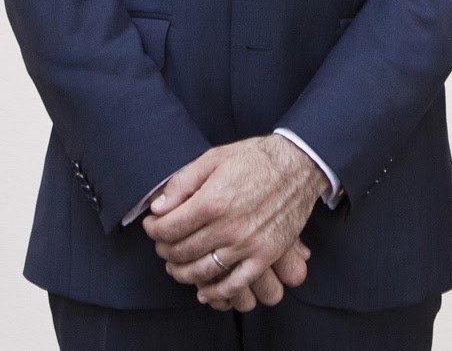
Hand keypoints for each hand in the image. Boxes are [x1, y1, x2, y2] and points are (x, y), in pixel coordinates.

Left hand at [142, 136, 324, 310]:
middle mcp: (228, 227)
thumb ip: (183, 182)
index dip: (153, 230)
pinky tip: (204, 292)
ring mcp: (247, 245)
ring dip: (182, 273)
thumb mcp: (214, 158)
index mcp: (212, 201)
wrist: (299, 165)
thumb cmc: (255, 158)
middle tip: (163, 244)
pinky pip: (235, 284)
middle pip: (181, 252)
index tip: (152, 226)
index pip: (168, 229)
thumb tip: (158, 208)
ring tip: (176, 265)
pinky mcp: (265, 256)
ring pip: (202, 272)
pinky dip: (216, 293)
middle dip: (164, 250)